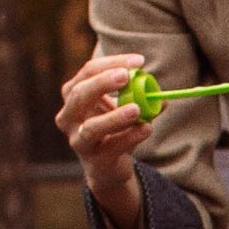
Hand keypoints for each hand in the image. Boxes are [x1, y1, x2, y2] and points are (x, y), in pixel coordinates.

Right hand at [56, 51, 151, 228]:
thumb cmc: (113, 129)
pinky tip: (146, 128)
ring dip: (115, 116)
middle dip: (102, 83)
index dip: (112, 63)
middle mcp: (68, 116)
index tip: (138, 61)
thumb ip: (141, 99)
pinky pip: (111, 147)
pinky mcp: (93, 161)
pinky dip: (130, 137)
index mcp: (74, 95)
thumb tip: (160, 97)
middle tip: (126, 76)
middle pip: (79, 94)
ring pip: (91, 127)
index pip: (88, 72)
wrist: (108, 167)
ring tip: (136, 108)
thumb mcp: (124, 108)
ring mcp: (78, 140)